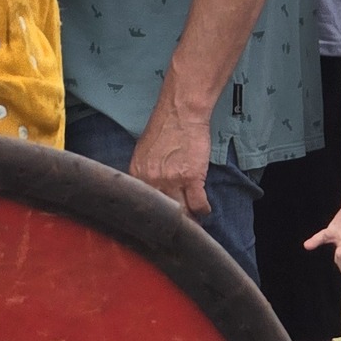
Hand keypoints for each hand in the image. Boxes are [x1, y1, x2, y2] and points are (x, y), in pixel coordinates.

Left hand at [128, 93, 212, 217]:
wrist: (181, 112)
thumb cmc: (164, 128)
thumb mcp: (143, 153)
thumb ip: (143, 174)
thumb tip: (148, 190)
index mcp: (136, 175)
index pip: (141, 205)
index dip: (152, 215)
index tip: (158, 222)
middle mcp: (150, 181)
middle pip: (160, 213)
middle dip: (169, 223)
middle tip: (176, 228)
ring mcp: (171, 181)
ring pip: (180, 213)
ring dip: (188, 219)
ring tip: (193, 222)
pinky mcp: (191, 178)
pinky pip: (198, 205)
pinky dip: (202, 211)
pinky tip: (204, 211)